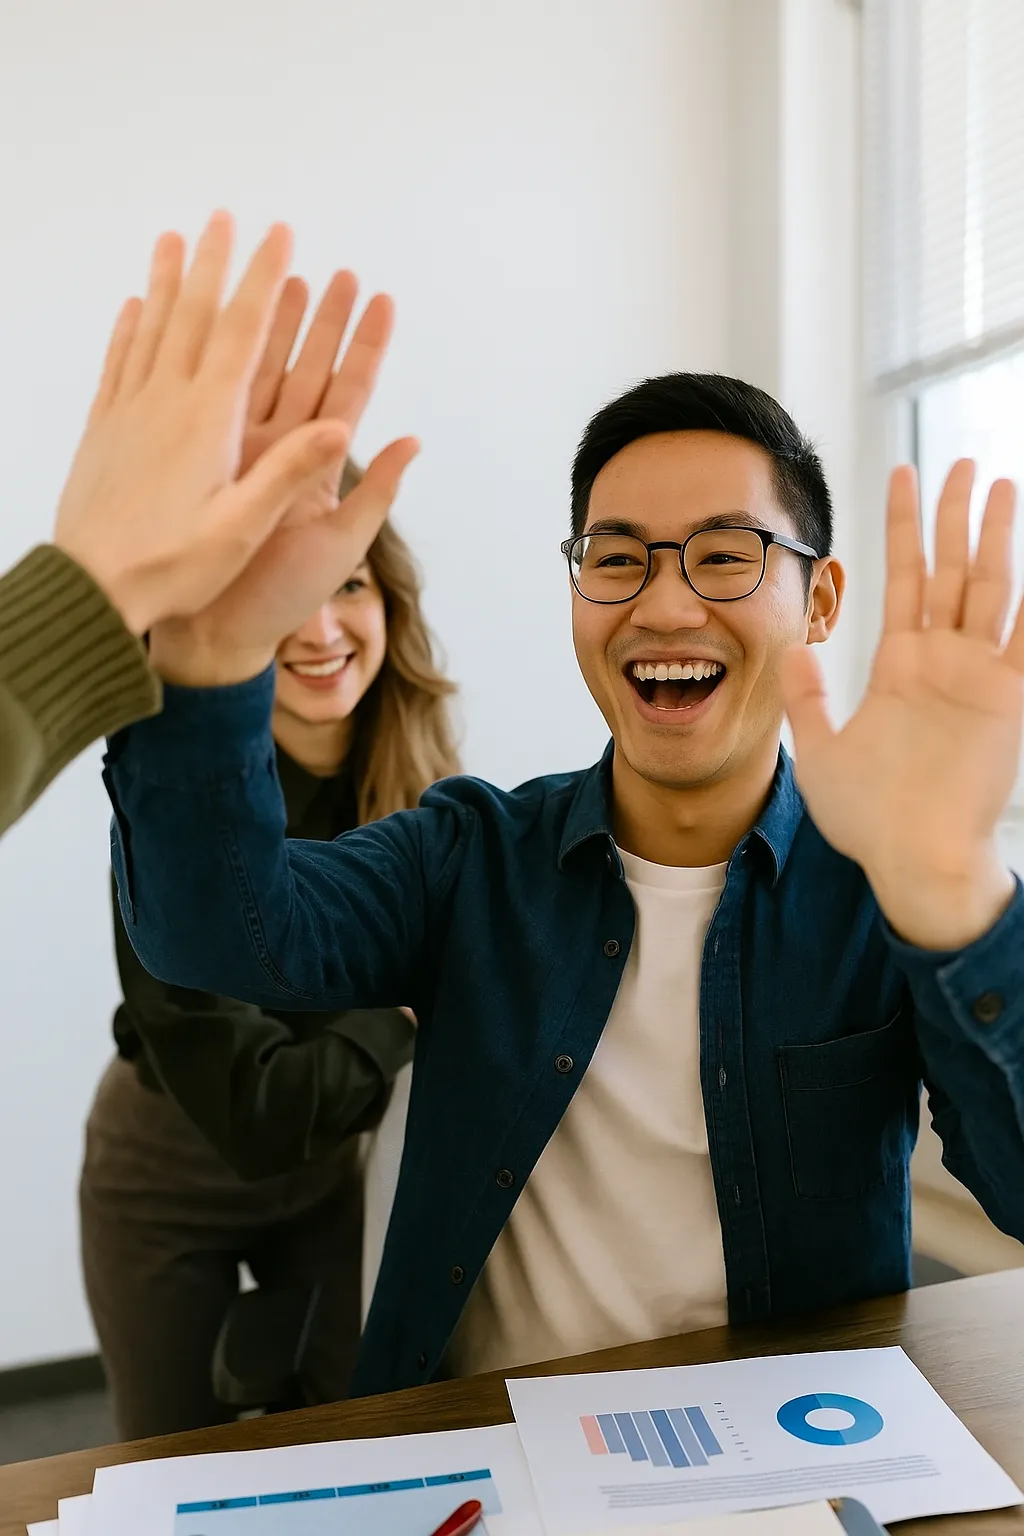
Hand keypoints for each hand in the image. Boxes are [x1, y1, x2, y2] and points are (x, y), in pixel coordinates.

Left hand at [53, 212, 349, 634]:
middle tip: (226, 214)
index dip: (262, 280)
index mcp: (207, 421)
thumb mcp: (242, 528)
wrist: (92, 590)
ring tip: (174, 238)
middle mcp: (165, 402)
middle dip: (214, 262)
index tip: (279, 236)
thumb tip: (345, 428)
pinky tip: (132, 307)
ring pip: (152, 328)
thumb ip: (291, 473)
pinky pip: (120, 362)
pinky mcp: (105, 430)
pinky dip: (129, 327)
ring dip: (167, 280)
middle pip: (194, 315)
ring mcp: (130, 411)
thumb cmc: (173, 568)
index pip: (241, 332)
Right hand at [148, 272, 417, 685]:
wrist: (220, 631)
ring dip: (277, 327)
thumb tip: (414, 441)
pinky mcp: (207, 462)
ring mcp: (244, 453)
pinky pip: (217, 399)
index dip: (366, 346)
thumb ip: (377, 492)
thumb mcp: (343, 545)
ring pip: (264, 374)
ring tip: (288, 278)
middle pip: (309, 369)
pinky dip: (223, 359)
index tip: (382, 300)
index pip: (350, 392)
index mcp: (322, 468)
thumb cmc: (284, 598)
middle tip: (338, 272)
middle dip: (325, 321)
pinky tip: (224, 321)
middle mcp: (286, 452)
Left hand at [782, 459, 1019, 950]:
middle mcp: (943, 661)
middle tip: (961, 462)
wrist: (908, 862)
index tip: (904, 474)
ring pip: (993, 589)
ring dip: (998, 538)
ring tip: (1000, 484)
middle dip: (955, 516)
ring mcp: (979, 678)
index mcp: (900, 665)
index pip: (904, 576)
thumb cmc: (867, 818)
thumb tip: (796, 648)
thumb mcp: (819, 751)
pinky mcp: (1008, 703)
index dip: (904, 526)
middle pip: (952, 569)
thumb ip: (806, 699)